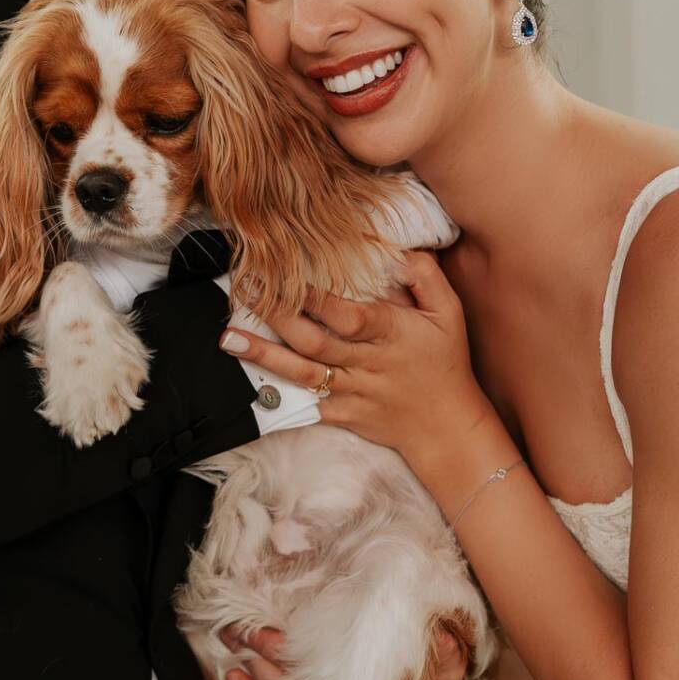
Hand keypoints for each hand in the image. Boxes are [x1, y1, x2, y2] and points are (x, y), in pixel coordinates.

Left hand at [220, 251, 491, 484]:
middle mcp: (369, 363)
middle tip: (244, 294)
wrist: (447, 427)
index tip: (284, 275)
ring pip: (304, 373)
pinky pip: (308, 407)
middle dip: (276, 317)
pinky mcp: (344, 415)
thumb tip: (396, 252)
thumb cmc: (446, 363)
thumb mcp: (449, 313)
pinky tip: (250, 384)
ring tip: (229, 339)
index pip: (348, 315)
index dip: (314, 298)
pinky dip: (280, 398)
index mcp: (392, 334)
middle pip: (316, 341)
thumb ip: (424, 276)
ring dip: (264, 356)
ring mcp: (354, 392)